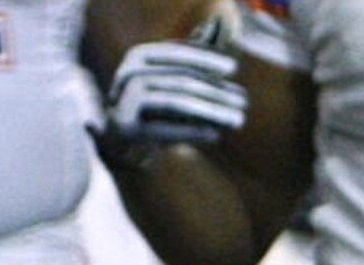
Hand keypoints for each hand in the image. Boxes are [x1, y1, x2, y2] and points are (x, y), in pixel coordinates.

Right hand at [101, 41, 247, 161]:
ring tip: (237, 120)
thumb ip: (193, 54)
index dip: (206, 59)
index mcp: (139, 56)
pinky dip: (192, 131)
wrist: (119, 144)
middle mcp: (129, 73)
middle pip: (182, 79)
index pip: (179, 53)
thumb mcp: (173, 79)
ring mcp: (124, 100)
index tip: (234, 68)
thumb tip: (217, 22)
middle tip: (243, 101)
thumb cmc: (152, 108)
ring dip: (212, 111)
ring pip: (177, 102)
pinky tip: (215, 136)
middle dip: (217, 91)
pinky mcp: (125, 126)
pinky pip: (165, 128)